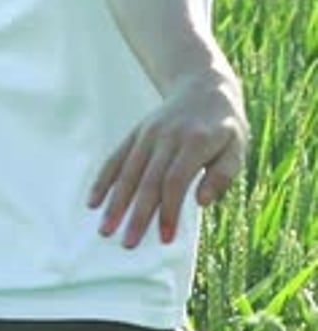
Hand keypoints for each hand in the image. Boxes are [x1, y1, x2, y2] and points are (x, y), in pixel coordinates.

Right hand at [87, 71, 248, 247]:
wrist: (204, 86)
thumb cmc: (223, 125)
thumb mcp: (237, 147)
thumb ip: (223, 175)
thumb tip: (202, 202)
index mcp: (195, 142)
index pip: (176, 182)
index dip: (168, 211)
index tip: (164, 239)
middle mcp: (167, 136)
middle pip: (148, 180)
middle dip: (137, 214)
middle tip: (128, 244)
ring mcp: (148, 133)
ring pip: (128, 170)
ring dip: (116, 201)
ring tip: (105, 229)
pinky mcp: (137, 132)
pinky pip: (117, 156)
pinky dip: (104, 179)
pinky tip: (93, 200)